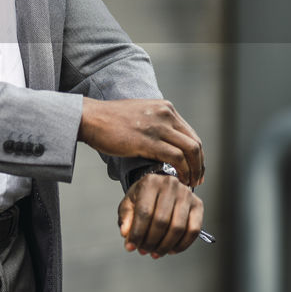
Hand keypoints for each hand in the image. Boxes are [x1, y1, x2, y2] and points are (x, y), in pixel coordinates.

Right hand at [77, 98, 204, 185]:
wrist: (91, 117)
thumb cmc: (110, 120)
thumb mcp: (141, 114)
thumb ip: (156, 125)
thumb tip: (167, 143)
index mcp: (165, 108)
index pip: (191, 134)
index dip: (197, 155)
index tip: (195, 169)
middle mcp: (166, 114)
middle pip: (195, 143)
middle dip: (199, 165)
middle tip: (196, 180)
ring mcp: (158, 127)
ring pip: (190, 150)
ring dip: (193, 171)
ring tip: (189, 184)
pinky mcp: (148, 141)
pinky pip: (175, 158)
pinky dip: (181, 171)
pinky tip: (178, 180)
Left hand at [117, 171, 203, 256]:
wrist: (161, 187)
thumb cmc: (144, 196)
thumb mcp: (129, 202)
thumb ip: (126, 217)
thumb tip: (126, 233)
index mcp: (150, 182)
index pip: (144, 212)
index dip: (137, 233)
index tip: (131, 246)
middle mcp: (170, 185)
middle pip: (161, 221)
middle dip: (151, 241)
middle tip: (144, 251)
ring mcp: (187, 194)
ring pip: (178, 228)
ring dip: (165, 246)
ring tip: (156, 252)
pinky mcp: (198, 205)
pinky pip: (193, 230)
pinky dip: (182, 244)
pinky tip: (171, 250)